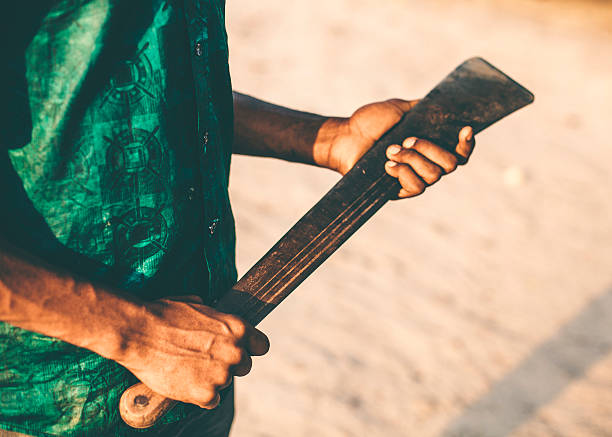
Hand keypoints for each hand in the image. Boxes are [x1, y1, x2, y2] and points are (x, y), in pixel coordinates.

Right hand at [118, 295, 268, 408]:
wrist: (138, 333)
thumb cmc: (163, 315)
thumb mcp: (198, 305)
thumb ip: (216, 318)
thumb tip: (217, 318)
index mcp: (237, 328)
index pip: (262, 346)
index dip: (251, 348)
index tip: (243, 350)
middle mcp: (235, 352)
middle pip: (245, 366)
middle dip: (229, 365)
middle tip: (207, 360)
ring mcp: (221, 375)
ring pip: (225, 383)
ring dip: (211, 379)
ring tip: (188, 367)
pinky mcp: (205, 395)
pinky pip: (211, 400)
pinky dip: (199, 395)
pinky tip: (185, 381)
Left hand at [322, 99, 474, 197]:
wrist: (345, 138)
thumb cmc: (368, 122)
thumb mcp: (398, 109)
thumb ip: (421, 109)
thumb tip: (444, 105)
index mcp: (430, 145)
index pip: (460, 151)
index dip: (467, 144)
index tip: (464, 130)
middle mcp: (425, 163)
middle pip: (451, 165)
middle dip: (430, 149)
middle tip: (407, 139)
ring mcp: (413, 178)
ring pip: (433, 176)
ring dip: (412, 159)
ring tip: (390, 150)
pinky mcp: (399, 191)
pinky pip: (415, 188)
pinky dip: (403, 174)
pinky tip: (387, 165)